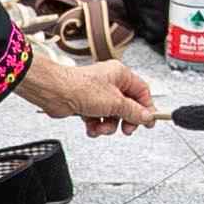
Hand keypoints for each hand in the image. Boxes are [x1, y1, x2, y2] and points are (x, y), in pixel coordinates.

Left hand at [19, 46, 160, 131]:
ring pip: (112, 116)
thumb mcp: (114, 102)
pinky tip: (92, 128)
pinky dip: (96, 126)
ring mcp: (98, 94)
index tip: (148, 122)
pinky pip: (99, 119)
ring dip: (108, 126)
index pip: (142, 92)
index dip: (146, 108)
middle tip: (125, 129)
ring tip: (101, 127)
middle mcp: (110, 83)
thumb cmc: (80, 87)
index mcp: (120, 75)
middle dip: (125, 120)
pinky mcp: (87, 105)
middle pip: (127, 106)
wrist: (55, 92)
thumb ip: (133, 111)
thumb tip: (146, 116)